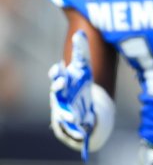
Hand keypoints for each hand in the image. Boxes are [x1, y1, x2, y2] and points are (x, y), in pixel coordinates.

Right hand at [49, 31, 95, 160]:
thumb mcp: (83, 66)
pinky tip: (82, 132)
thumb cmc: (80, 82)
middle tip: (60, 83)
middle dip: (58, 88)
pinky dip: (76, 130)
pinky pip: (73, 127)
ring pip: (63, 112)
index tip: (60, 67)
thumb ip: (81, 51)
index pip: (57, 75)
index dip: (57, 72)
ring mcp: (65, 109)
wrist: (82, 104)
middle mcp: (61, 96)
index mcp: (63, 81)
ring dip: (66, 114)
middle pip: (57, 92)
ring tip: (71, 117)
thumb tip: (80, 32)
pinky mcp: (73, 122)